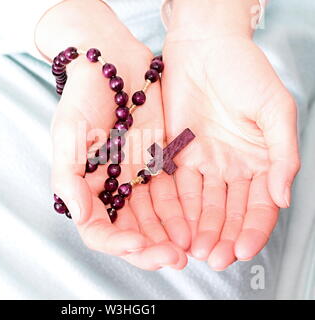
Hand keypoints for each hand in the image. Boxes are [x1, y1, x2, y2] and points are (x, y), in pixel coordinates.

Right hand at [37, 0, 189, 269]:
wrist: (114, 63)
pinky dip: (181, 213)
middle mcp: (110, 188)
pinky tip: (195, 225)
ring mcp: (135, 178)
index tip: (139, 245)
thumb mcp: (67, 131)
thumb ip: (68, 176)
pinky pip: (170, 196)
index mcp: (86, 186)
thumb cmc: (84, 94)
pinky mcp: (158, 165)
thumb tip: (80, 216)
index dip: (116, 244)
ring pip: (153, 219)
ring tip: (190, 250)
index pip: (97, 229)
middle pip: (129, 231)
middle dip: (150, 249)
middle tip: (174, 259)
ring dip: (169, 236)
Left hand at [162, 0, 299, 269]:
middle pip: (229, 212)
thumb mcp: (275, 110)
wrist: (203, 48)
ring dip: (199, 229)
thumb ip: (282, 155)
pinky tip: (177, 227)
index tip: (241, 251)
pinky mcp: (178, 154)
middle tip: (214, 259)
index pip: (259, 206)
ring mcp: (204, 162)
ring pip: (202, 205)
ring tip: (194, 251)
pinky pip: (177, 186)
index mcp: (261, 160)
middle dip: (222, 237)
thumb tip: (282, 197)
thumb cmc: (244, 71)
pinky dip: (178, 208)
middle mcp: (232, 167)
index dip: (252, 230)